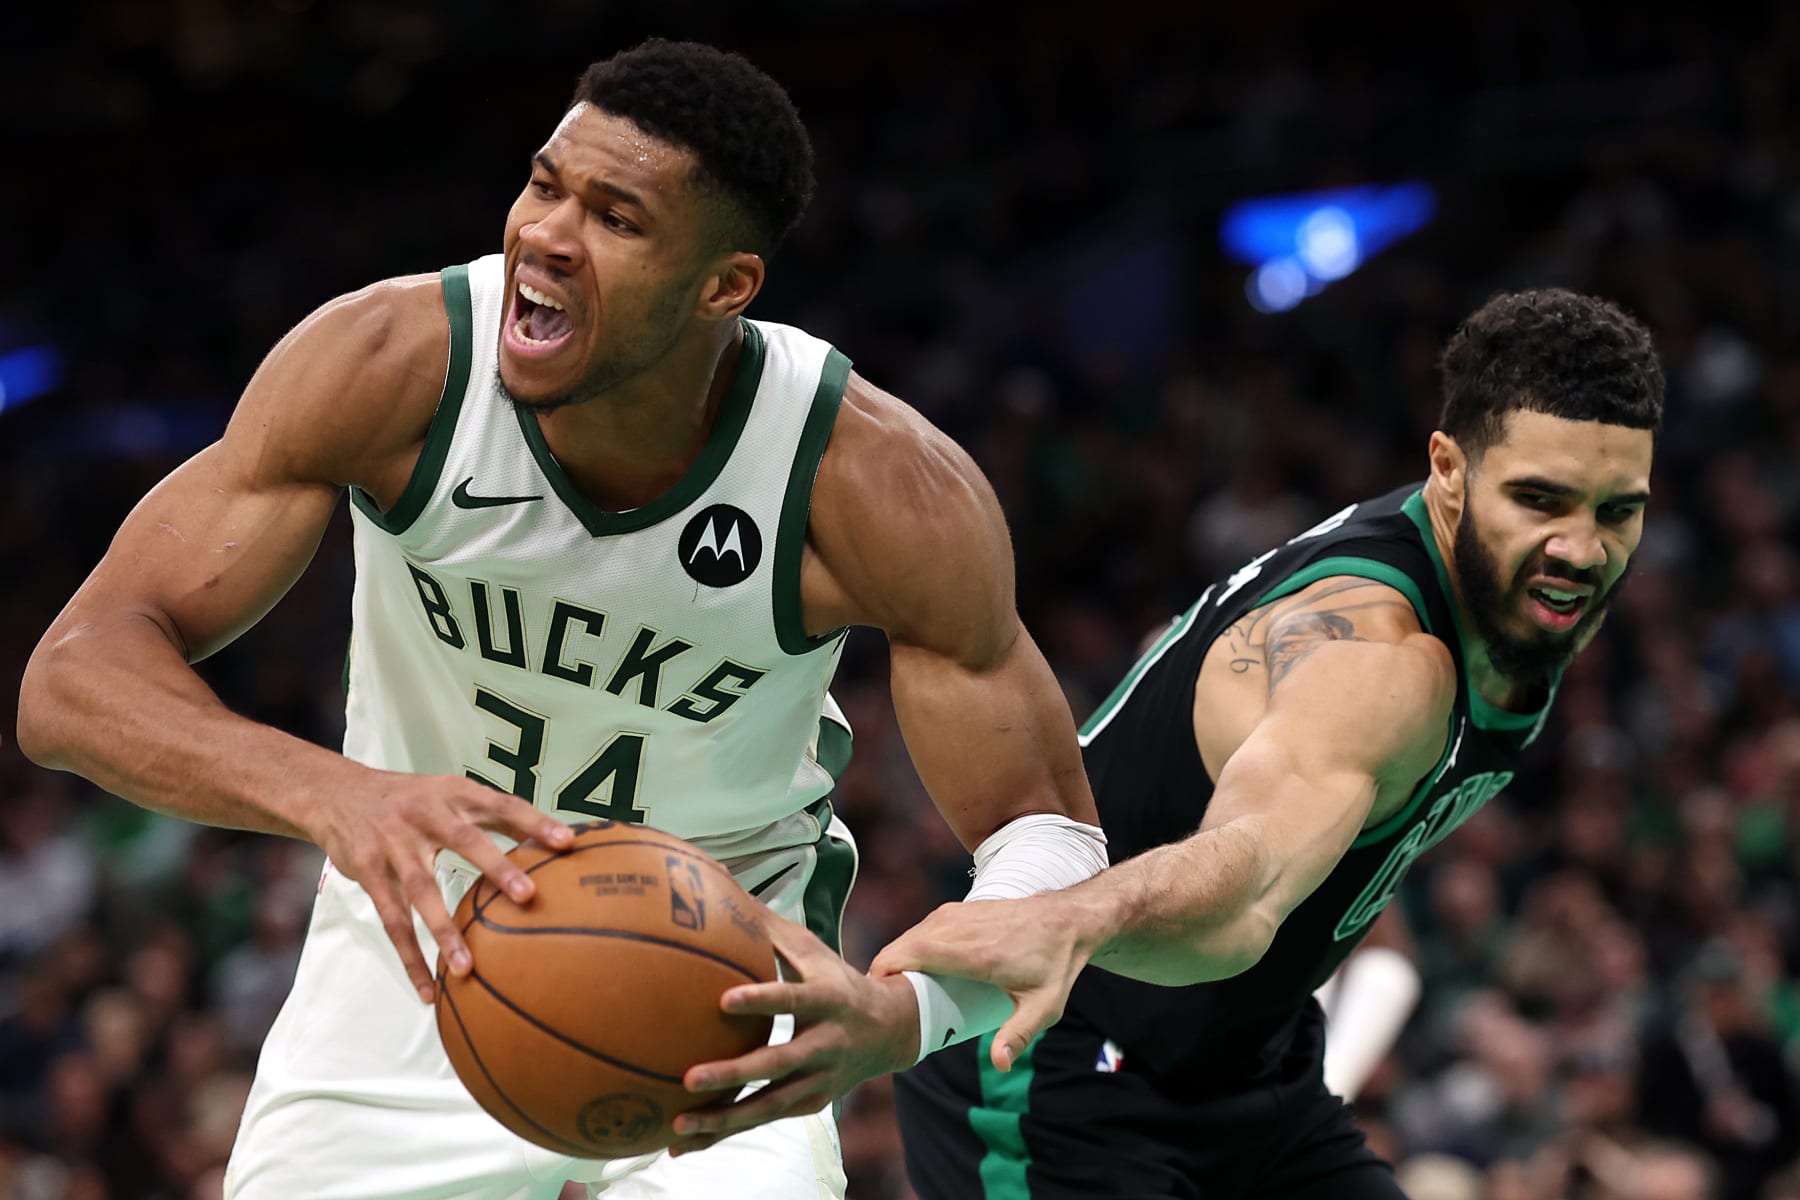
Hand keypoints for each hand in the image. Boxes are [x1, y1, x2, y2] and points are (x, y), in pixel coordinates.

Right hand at [306, 768, 573, 1003]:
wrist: (336, 793)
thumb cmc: (410, 800)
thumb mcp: (448, 793)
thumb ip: (492, 817)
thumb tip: (551, 842)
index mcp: (453, 792)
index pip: (501, 804)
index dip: (534, 821)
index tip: (568, 843)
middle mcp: (425, 814)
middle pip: (464, 840)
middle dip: (496, 868)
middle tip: (528, 896)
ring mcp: (394, 844)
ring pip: (422, 890)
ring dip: (444, 931)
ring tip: (468, 968)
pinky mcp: (368, 871)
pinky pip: (391, 920)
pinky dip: (410, 956)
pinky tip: (428, 988)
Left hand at [668, 912, 919, 1153]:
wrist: (891, 1031)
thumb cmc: (836, 980)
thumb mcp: (812, 951)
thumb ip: (766, 927)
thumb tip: (715, 882)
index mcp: (827, 999)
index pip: (793, 999)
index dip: (762, 1001)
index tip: (723, 1001)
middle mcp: (826, 1044)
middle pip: (778, 1064)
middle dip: (735, 1074)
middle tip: (690, 1078)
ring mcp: (819, 1080)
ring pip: (769, 1106)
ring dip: (724, 1119)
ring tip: (678, 1125)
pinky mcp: (809, 1104)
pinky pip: (763, 1121)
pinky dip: (724, 1134)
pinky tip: (681, 1144)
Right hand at [870, 895, 1092, 1071]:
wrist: (1067, 920)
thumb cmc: (1055, 966)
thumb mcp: (1044, 1007)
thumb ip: (1018, 1036)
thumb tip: (1000, 1064)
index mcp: (980, 954)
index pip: (918, 952)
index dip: (889, 968)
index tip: (876, 993)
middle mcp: (965, 928)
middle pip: (907, 943)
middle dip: (885, 969)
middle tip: (879, 1003)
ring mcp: (961, 914)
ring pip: (913, 933)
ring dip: (897, 957)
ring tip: (893, 990)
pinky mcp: (960, 909)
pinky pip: (924, 926)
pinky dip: (910, 945)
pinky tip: (910, 968)